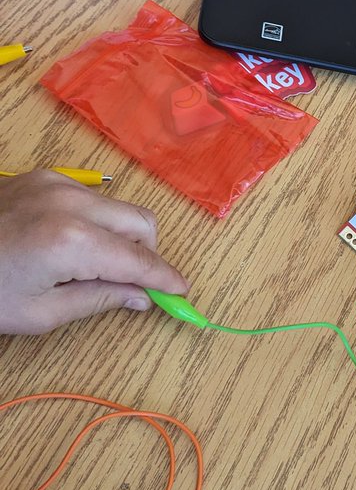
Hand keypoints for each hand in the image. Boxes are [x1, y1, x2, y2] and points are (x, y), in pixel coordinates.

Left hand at [0, 170, 187, 333]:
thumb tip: (141, 297)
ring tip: (95, 267)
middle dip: (147, 255)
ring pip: (119, 207)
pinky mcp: (45, 177)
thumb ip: (99, 299)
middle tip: (135, 285)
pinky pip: (92, 198)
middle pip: (142, 224)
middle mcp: (71, 203)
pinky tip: (73, 245)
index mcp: (71, 241)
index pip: (139, 261)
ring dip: (122, 237)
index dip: (165, 279)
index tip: (182, 294)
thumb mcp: (40, 312)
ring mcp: (58, 184)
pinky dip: (97, 221)